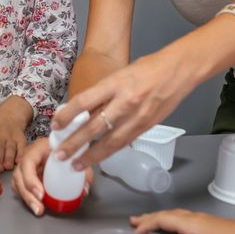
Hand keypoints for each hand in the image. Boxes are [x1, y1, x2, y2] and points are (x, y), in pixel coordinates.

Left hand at [0, 96, 31, 171]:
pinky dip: (21, 155)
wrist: (12, 115)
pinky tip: (19, 161)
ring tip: (8, 166)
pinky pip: (22, 147)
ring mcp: (13, 138)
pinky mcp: (21, 140)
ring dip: (9, 158)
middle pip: (0, 147)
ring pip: (11, 148)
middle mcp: (2, 135)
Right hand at [11, 138, 92, 216]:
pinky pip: (20, 187)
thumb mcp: (78, 157)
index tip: (41, 194)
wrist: (64, 147)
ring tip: (38, 209)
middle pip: (19, 175)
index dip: (31, 179)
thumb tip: (84, 190)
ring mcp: (25, 166)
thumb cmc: (67, 149)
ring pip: (18, 183)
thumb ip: (83, 172)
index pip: (28, 161)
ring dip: (27, 198)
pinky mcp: (25, 175)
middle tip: (39, 207)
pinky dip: (26, 197)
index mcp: (39, 147)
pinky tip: (35, 204)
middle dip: (28, 194)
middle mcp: (29, 155)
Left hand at [52, 47, 196, 168]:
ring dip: (91, 156)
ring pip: (109, 142)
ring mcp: (137, 116)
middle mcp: (125, 101)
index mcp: (115, 83)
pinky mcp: (146, 126)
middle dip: (75, 144)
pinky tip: (99, 159)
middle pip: (94, 127)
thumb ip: (103, 93)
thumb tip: (84, 111)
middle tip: (60, 155)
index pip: (84, 101)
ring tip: (76, 165)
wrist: (179, 70)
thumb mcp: (120, 74)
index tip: (55, 125)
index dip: (67, 116)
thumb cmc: (148, 68)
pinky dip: (109, 152)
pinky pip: (124, 142)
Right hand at [130, 209, 234, 233]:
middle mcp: (192, 217)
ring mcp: (200, 218)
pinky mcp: (206, 222)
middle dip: (148, 218)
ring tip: (145, 220)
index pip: (161, 220)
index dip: (146, 226)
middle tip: (132, 222)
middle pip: (165, 214)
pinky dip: (168, 218)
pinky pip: (179, 217)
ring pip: (172, 214)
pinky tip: (171, 223)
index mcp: (189, 223)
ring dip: (157, 217)